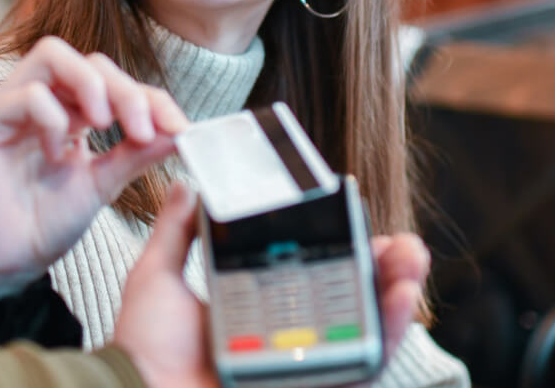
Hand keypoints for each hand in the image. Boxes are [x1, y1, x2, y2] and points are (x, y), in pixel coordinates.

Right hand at [0, 36, 188, 295]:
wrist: (8, 264)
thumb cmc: (48, 222)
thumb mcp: (105, 181)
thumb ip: (138, 152)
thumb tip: (182, 130)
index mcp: (68, 109)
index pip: (116, 80)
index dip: (152, 98)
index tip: (180, 129)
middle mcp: (37, 98)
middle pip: (89, 61)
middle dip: (126, 92)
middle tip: (144, 132)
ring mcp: (8, 106)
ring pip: (53, 54)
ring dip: (92, 86)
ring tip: (105, 127)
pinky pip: (27, 95)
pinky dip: (53, 119)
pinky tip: (57, 155)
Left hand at [112, 186, 433, 387]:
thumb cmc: (142, 348)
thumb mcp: (157, 277)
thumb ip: (176, 233)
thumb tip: (186, 187)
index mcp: (259, 308)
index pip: (317, 274)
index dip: (348, 250)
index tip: (363, 222)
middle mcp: (287, 337)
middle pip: (354, 300)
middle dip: (388, 269)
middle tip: (403, 243)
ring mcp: (303, 364)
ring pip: (368, 330)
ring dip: (399, 294)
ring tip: (413, 260)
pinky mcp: (314, 385)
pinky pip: (363, 367)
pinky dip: (388, 335)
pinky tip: (402, 300)